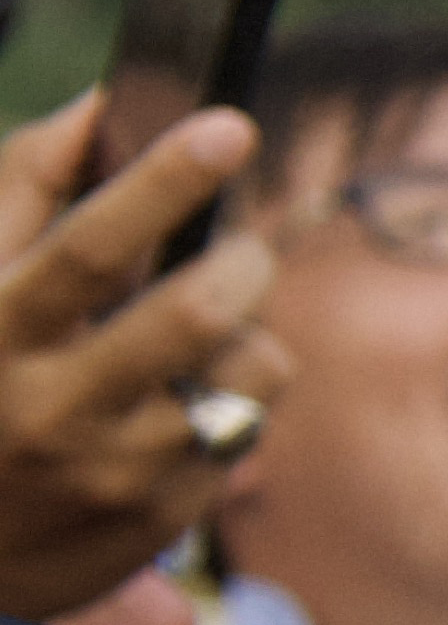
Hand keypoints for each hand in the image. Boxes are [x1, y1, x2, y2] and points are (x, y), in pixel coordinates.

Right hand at [0, 93, 280, 620]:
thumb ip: (23, 191)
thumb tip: (98, 107)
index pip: (87, 248)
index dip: (163, 181)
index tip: (229, 127)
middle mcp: (51, 409)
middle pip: (194, 314)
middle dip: (241, 264)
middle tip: (243, 251)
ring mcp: (111, 472)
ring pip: (247, 374)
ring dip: (247, 335)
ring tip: (205, 335)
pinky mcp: (160, 517)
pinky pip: (247, 430)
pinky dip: (232, 398)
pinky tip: (181, 400)